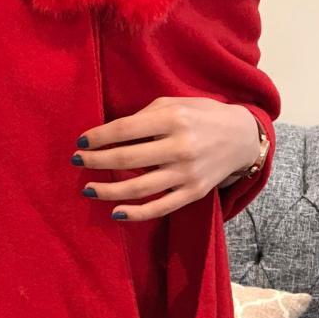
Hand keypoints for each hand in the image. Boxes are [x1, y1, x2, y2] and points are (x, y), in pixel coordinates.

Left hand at [73, 97, 260, 220]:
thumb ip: (145, 116)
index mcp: (174, 119)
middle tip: (77, 162)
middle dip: (95, 161)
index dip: (98, 137)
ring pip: (138, 187)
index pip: (125, 129)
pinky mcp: (193, 193)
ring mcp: (187, 173)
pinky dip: (135, 213)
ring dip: (107, 190)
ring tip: (88, 189)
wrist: (242, 138)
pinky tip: (115, 211)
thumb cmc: (201, 116)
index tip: (81, 141)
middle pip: (126, 158)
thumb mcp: (176, 104)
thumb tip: (110, 133)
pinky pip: (159, 207)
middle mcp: (180, 147)